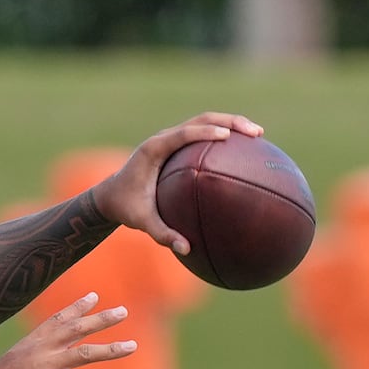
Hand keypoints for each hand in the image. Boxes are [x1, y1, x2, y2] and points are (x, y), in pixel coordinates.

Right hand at [0, 292, 135, 368]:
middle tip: (123, 311)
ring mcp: (47, 365)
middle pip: (78, 328)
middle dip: (101, 319)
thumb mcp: (16, 360)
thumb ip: (34, 356)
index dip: (78, 307)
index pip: (59, 318)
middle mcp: (44, 348)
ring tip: (132, 346)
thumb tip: (45, 358)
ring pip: (86, 352)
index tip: (94, 296)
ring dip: (111, 349)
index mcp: (35, 341)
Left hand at [91, 113, 263, 256]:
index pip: (182, 134)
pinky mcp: (176, 144)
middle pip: (201, 120)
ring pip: (205, 122)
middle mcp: (163, 139)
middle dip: (230, 122)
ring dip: (231, 124)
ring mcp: (171, 139)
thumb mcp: (141, 222)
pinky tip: (244, 150)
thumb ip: (162, 234)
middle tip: (256, 132)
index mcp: (153, 149)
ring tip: (258, 135)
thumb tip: (186, 248)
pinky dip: (223, 135)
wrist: (110, 195)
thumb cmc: (126, 207)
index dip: (205, 132)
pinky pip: (202, 135)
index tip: (227, 136)